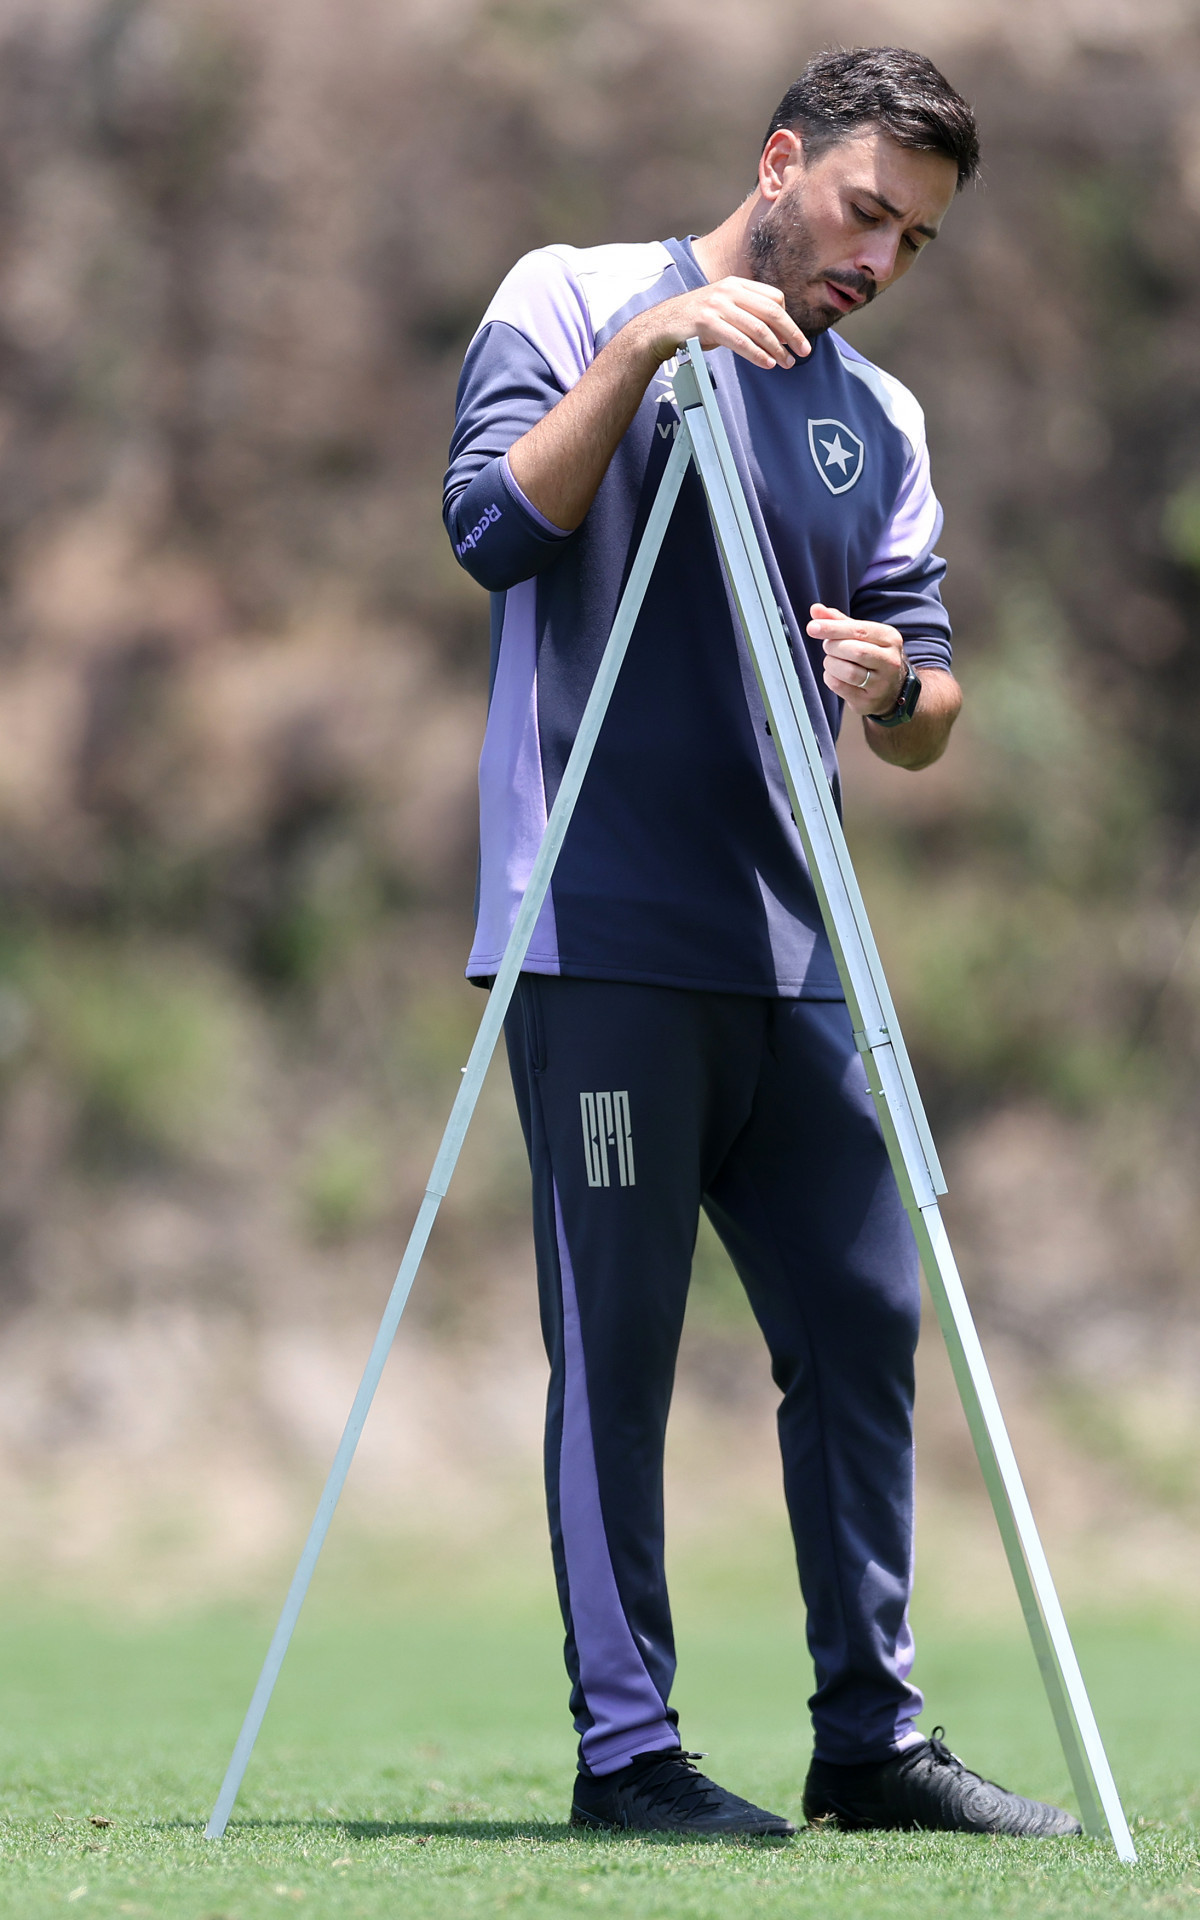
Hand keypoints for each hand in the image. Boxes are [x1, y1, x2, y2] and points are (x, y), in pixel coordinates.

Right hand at [624, 278, 809, 372]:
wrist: (662, 326)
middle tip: (804, 351)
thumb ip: (748, 315)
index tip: (793, 339)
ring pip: (758, 329)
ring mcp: (718, 305)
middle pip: (772, 312)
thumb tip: (779, 334)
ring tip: (786, 363)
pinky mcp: (707, 323)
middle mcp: (729, 290)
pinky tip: (767, 364)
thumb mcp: (724, 309)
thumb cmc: (696, 322)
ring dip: (777, 349)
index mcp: (736, 283)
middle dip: (792, 333)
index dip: (787, 319)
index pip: (773, 298)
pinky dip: (757, 354)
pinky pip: (740, 341)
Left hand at [807, 603, 905, 715]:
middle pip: (854, 650)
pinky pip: (840, 686)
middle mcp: (890, 660)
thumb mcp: (862, 635)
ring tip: (832, 661)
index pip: (858, 630)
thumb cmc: (871, 656)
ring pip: (847, 671)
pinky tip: (834, 674)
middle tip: (828, 647)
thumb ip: (839, 621)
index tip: (812, 627)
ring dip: (831, 664)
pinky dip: (830, 678)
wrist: (891, 689)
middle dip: (833, 647)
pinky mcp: (869, 700)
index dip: (833, 628)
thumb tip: (815, 609)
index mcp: (890, 638)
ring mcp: (882, 683)